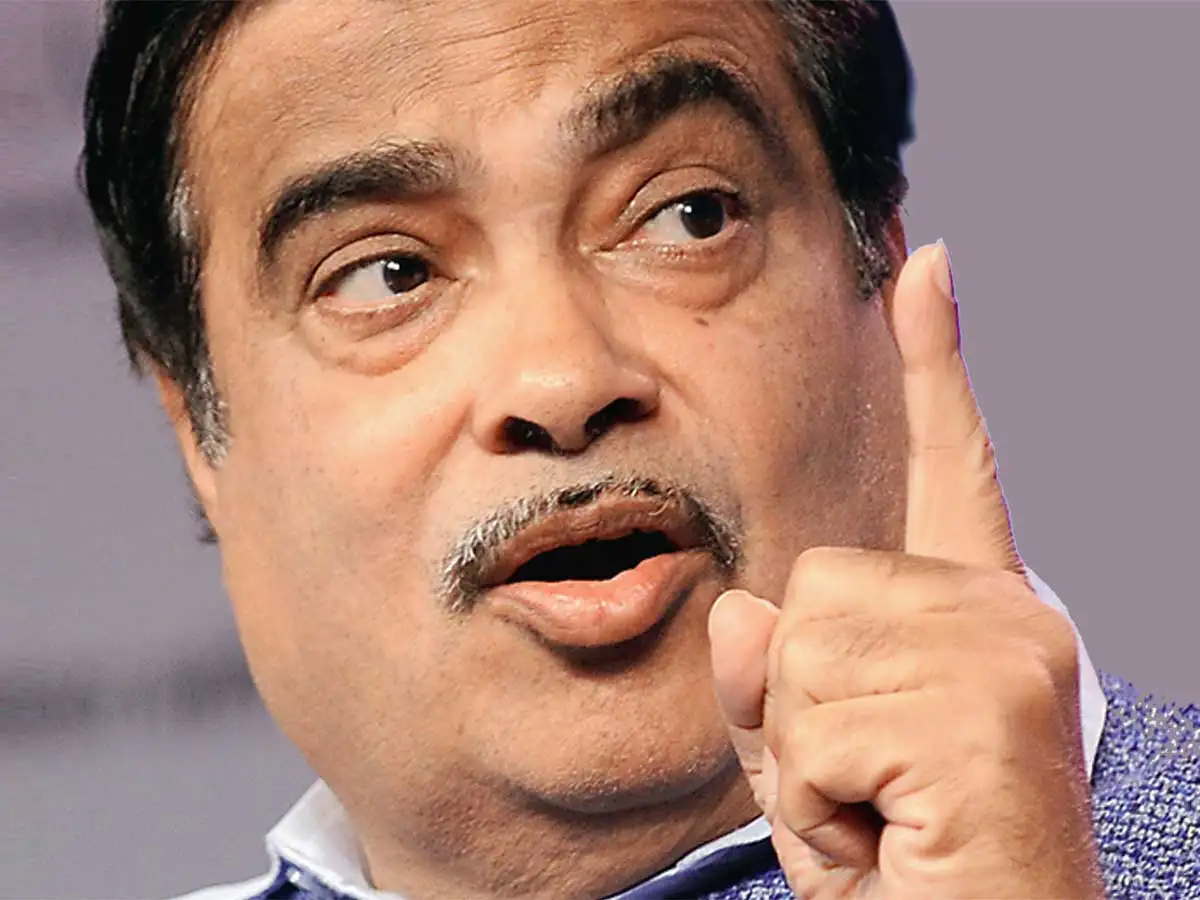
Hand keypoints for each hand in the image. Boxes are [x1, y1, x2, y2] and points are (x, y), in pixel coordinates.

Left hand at [708, 243, 1104, 898]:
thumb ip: (770, 674)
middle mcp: (1006, 616)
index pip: (949, 468)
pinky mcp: (986, 708)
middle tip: (865, 785)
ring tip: (878, 810)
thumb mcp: (808, 760)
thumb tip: (741, 608)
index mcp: (971, 616)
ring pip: (797, 649)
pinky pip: (812, 724)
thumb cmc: (899, 866)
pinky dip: (817, 798)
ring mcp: (1004, 655)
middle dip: (796, 700)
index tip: (927, 265)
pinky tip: (889, 832)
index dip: (935, 366)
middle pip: (808, 585)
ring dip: (805, 754)